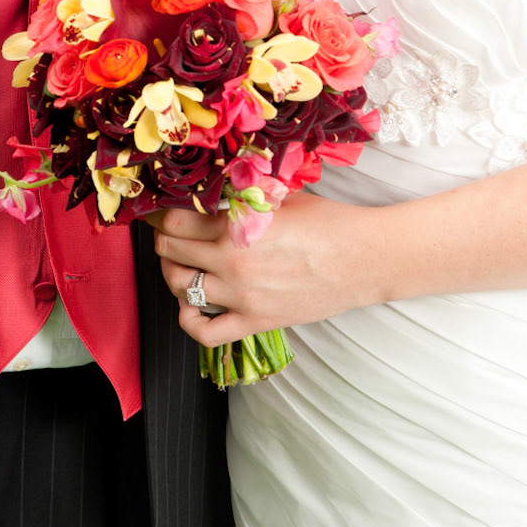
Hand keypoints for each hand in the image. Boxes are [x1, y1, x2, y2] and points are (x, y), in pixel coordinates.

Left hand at [153, 191, 367, 342]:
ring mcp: (241, 296)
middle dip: (164, 239)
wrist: (364, 259)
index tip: (162, 211)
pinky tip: (189, 306)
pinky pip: (205, 333)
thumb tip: (210, 192)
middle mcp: (232, 262)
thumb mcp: (278, 198)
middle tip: (169, 232)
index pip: (174, 221)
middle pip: (170, 251)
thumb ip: (240, 198)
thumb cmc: (328, 224)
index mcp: (236, 226)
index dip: (162, 214)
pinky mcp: (255, 321)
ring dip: (172, 272)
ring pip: (179, 286)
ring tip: (181, 262)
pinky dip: (188, 321)